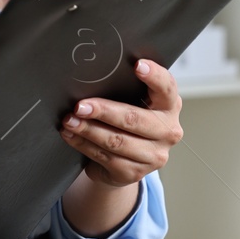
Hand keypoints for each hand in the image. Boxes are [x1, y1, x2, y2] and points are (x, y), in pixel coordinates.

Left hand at [60, 58, 181, 187]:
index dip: (154, 76)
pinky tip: (71, 136)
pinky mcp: (135, 173)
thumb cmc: (129, 120)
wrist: (128, 159)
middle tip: (80, 106)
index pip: (167, 87)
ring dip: (88, 130)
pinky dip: (84, 144)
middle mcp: (167, 131)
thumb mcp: (134, 102)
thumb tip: (93, 74)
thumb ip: (125, 88)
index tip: (137, 65)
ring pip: (117, 141)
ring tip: (70, 121)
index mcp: (170, 106)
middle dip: (103, 111)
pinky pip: (106, 157)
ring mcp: (154, 156)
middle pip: (134, 119)